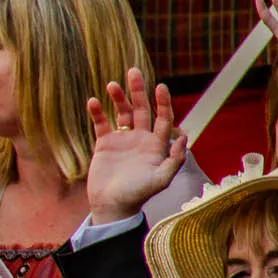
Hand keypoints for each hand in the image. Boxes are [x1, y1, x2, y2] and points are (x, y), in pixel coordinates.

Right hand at [84, 69, 187, 224]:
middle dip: (138, 91)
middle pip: (142, 109)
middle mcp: (141, 138)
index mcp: (156, 145)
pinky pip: (101, 124)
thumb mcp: (160, 180)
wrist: (112, 205)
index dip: (162, 102)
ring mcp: (122, 140)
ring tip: (111, 85)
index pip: (162, 118)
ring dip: (118, 98)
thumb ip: (174, 159)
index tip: (159, 87)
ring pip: (122, 113)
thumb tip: (184, 136)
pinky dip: (96, 112)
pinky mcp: (104, 144)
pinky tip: (93, 101)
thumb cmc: (138, 194)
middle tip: (133, 72)